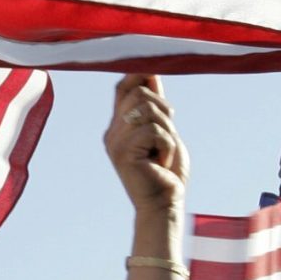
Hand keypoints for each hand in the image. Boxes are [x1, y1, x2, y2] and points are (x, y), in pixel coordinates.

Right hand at [103, 76, 186, 216]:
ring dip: (167, 130)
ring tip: (163, 152)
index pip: (123, 87)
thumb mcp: (163, 132)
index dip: (140, 75)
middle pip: (138, 93)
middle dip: (163, 108)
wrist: (164, 205)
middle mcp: (113, 132)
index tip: (156, 76)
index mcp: (119, 126)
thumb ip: (155, 107)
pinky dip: (168, 145)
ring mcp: (116, 142)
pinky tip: (161, 163)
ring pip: (147, 109)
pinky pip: (154, 130)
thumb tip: (151, 74)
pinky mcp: (124, 152)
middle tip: (168, 134)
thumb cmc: (167, 172)